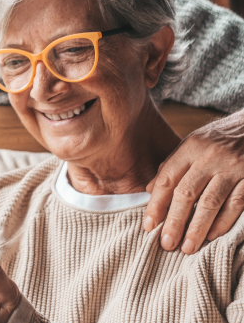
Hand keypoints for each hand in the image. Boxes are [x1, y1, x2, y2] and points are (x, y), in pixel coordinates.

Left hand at [144, 108, 243, 253]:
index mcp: (191, 147)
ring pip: (211, 202)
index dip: (156, 203)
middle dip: (175, 221)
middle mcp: (210, 156)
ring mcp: (233, 168)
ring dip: (198, 228)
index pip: (168, 178)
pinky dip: (223, 222)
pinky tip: (213, 236)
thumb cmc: (221, 138)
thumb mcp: (194, 143)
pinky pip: (236, 204)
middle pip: (187, 193)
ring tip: (187, 247)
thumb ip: (173, 165)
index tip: (149, 225)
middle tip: (166, 244)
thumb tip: (148, 190)